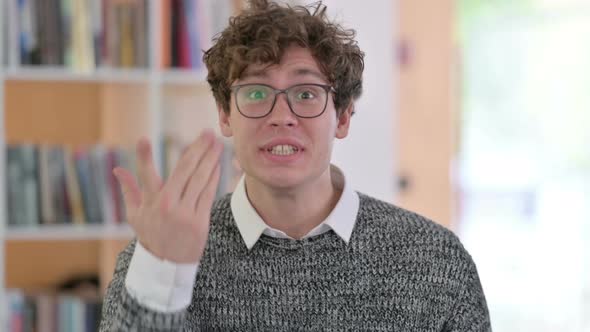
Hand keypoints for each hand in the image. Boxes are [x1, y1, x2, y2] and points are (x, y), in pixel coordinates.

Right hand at [113, 130, 222, 263]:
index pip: (145, 175)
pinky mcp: (200, 220)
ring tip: (217, 144)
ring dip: (210, 159)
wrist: (168, 264)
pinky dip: (214, 177)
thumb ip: (128, 190)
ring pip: (200, 179)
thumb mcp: (135, 215)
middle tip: (207, 132)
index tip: (142, 139)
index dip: (143, 157)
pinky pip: (208, 193)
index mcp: (150, 202)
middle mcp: (167, 205)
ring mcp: (185, 213)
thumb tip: (117, 170)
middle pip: (184, 170)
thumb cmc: (151, 235)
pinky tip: (217, 164)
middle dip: (197, 148)